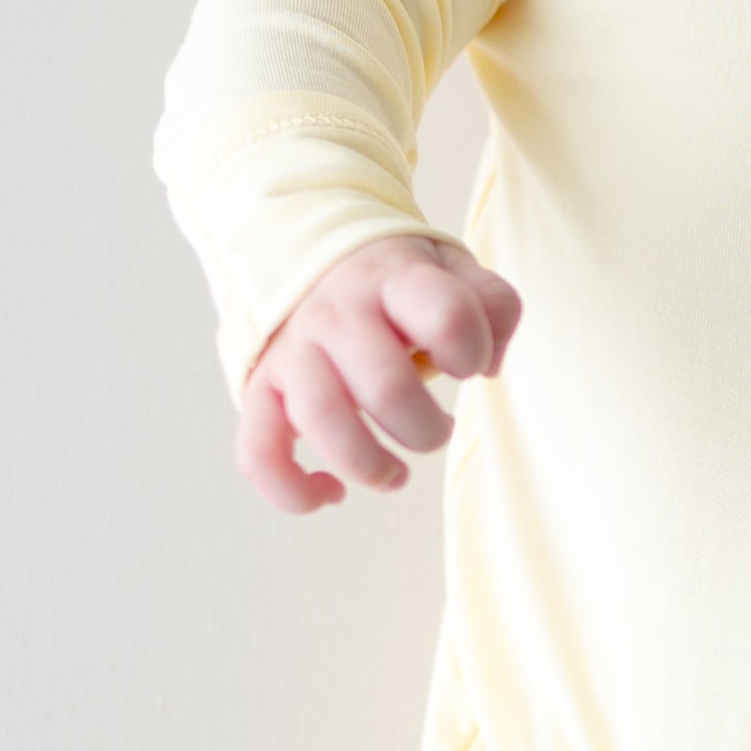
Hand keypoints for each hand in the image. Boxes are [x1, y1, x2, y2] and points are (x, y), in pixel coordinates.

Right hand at [235, 234, 523, 514]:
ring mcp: (294, 352)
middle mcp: (338, 314)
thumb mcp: (452, 269)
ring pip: (322, 420)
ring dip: (370, 465)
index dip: (471, 352)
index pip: (448, 316)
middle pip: (386, 387)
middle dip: (428, 430)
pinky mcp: (260, 390)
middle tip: (437, 428)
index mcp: (393, 280)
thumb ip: (492, 304)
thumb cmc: (396, 284)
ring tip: (395, 474)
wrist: (308, 258)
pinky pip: (258, 453)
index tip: (467, 363)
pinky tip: (332, 492)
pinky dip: (293, 490)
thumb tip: (489, 365)